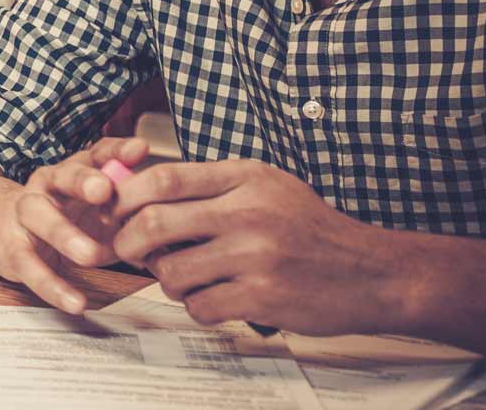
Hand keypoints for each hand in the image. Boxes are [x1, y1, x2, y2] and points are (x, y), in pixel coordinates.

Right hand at [0, 135, 148, 313]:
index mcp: (72, 172)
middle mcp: (46, 187)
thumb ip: (129, 208)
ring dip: (64, 234)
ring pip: (39, 217)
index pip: (94, 154)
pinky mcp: (13, 250)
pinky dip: (54, 287)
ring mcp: (25, 215)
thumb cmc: (64, 218)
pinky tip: (76, 302)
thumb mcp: (98, 210)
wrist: (0, 228)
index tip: (140, 150)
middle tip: (104, 191)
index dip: (116, 151)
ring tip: (91, 255)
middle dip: (83, 181)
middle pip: (62, 176)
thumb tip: (172, 215)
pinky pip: (30, 267)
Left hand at [111, 159, 399, 335]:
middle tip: (127, 251)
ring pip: (172, 272)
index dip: (126, 195)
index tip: (115, 210)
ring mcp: (255, 257)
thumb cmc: (309, 228)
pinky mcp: (262, 296)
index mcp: (245, 178)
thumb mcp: (266, 186)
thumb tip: (138, 189)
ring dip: (166, 280)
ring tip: (184, 277)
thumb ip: (210, 185)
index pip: (164, 178)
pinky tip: (214, 298)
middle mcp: (248, 213)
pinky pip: (200, 306)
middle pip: (155, 223)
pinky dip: (196, 306)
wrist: (371, 272)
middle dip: (128, 242)